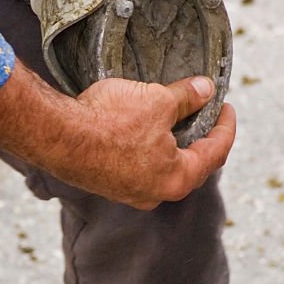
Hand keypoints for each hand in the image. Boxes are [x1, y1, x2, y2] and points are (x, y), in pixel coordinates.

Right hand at [69, 76, 235, 207]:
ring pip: (161, 166)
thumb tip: (205, 90)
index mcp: (177, 179)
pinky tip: (139, 127)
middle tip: (204, 113)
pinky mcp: (107, 183)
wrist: (58, 136)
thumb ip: (186, 97)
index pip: (216, 153)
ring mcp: (129, 192)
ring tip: (172, 117)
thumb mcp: (157, 100)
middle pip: (190, 165)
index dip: (225, 126)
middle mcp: (155, 193)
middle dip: (199, 137)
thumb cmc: (109, 122)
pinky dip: (145, 147)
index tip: (225, 107)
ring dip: (169, 142)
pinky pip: (136, 165)